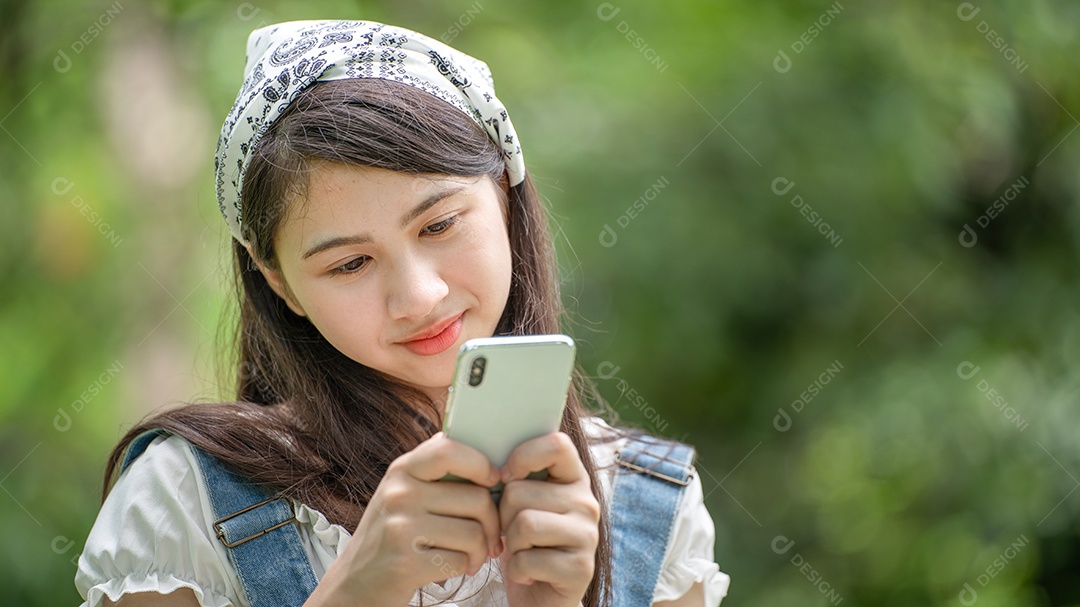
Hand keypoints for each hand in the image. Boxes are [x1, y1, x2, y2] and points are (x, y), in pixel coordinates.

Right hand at [305, 433, 501, 606]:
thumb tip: (473, 445)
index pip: (448, 449)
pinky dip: (465, 568)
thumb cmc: (390, 537)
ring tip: (472, 556)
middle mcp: (399, 494)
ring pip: (474, 532)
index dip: (480, 464)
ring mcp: (400, 528)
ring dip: (481, 551)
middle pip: (476, 498)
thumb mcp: (402, 494)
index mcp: (402, 471)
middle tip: (489, 537)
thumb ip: (433, 471)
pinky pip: (461, 560)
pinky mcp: (405, 562)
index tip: (493, 481)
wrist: (355, 584)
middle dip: (492, 523)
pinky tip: (454, 568)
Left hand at [498, 432, 600, 606]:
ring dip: (510, 544)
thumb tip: (479, 452)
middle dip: (503, 517)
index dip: (523, 456)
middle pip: (520, 492)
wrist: (543, 596)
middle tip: (513, 531)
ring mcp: (587, 535)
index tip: (505, 476)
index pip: (556, 444)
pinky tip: (527, 573)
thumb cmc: (526, 542)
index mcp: (573, 478)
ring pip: (523, 525)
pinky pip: (528, 559)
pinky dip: (516, 571)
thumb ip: (514, 476)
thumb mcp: (521, 504)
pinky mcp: (581, 568)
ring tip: (521, 551)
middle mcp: (586, 502)